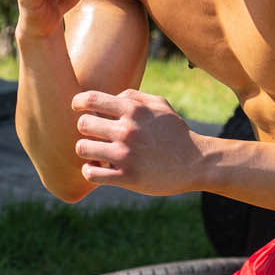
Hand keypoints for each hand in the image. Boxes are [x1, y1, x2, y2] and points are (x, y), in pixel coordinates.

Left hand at [72, 89, 205, 195]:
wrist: (196, 162)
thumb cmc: (175, 132)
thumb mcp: (160, 105)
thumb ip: (133, 97)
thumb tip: (109, 97)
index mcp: (134, 109)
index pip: (90, 99)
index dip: (78, 103)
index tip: (79, 109)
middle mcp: (127, 130)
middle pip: (83, 124)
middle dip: (85, 130)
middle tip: (94, 136)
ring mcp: (126, 155)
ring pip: (82, 149)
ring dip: (86, 152)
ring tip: (96, 154)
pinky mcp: (127, 177)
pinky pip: (91, 174)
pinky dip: (90, 171)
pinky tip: (99, 169)